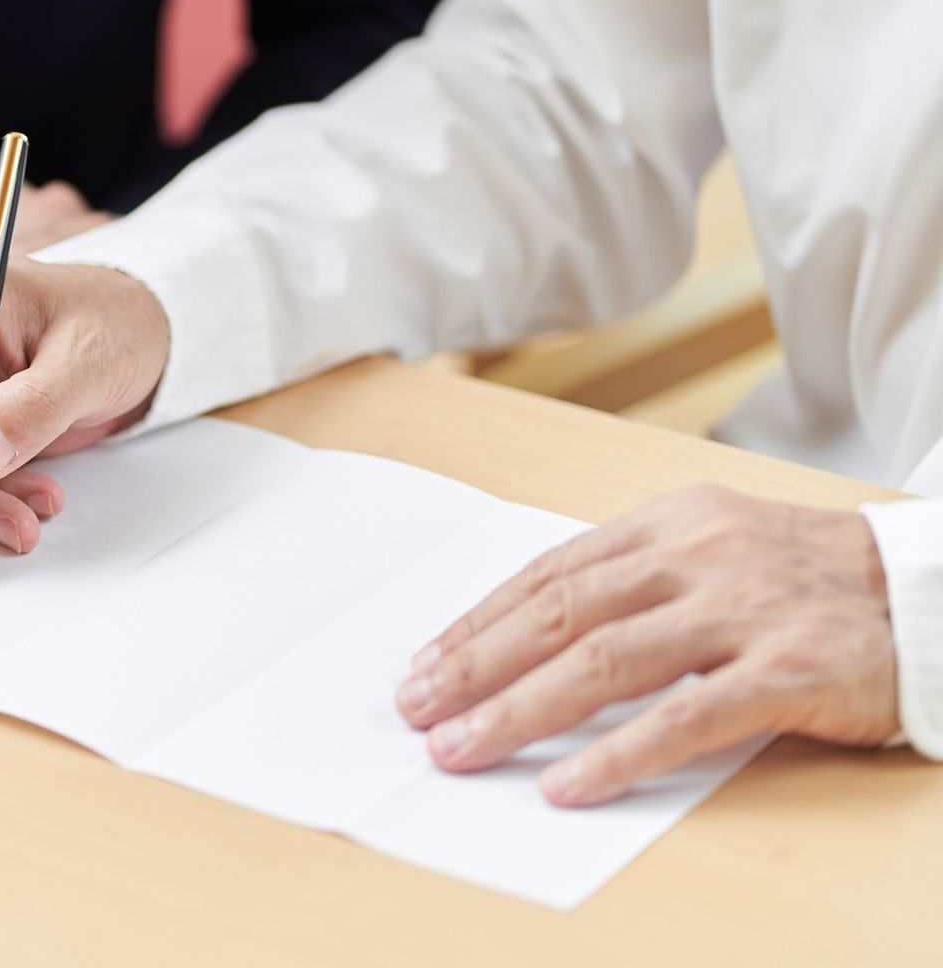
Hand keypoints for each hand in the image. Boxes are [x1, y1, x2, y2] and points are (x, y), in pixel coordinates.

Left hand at [394, 486, 897, 805]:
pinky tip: (567, 783)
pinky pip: (686, 716)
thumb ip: (630, 583)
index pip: (548, 575)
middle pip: (560, 614)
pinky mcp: (788, 669)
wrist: (928, 591)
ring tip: (463, 748)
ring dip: (521, 710)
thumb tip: (525, 634)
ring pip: (605, 661)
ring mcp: (742, 611)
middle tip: (418, 710)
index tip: (424, 666)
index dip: (478, 623)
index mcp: (667, 525)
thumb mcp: (712, 554)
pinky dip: (618, 752)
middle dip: (476, 666)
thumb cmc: (804, 581)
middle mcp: (696, 558)